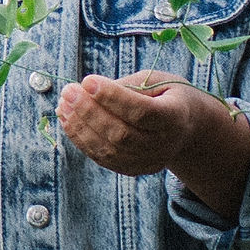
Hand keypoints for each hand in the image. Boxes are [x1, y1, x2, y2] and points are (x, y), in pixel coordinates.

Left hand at [56, 71, 249, 214]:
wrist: (186, 127)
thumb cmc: (166, 95)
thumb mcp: (156, 80)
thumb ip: (126, 86)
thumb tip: (87, 90)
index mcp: (175, 117)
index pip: (141, 112)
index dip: (113, 98)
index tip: (87, 80)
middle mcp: (164, 145)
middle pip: (122, 134)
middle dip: (89, 112)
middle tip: (68, 90)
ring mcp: (148, 161)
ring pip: (109, 150)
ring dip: (80, 127)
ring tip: (63, 104)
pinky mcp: (133, 169)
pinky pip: (102, 158)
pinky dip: (81, 139)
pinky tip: (67, 120)